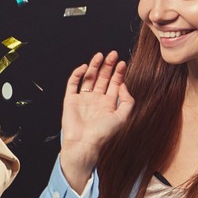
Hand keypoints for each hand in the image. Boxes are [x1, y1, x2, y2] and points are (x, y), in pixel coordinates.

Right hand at [59, 51, 134, 191]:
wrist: (84, 143)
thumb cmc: (103, 134)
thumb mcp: (123, 117)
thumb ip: (127, 100)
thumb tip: (123, 84)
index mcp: (108, 104)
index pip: (114, 84)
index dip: (118, 73)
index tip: (122, 63)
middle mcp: (96, 100)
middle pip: (102, 78)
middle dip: (108, 66)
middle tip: (112, 54)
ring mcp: (83, 99)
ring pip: (89, 78)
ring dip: (94, 66)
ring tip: (100, 56)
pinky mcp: (71, 100)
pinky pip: (73, 84)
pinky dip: (77, 74)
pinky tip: (84, 68)